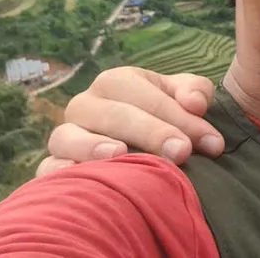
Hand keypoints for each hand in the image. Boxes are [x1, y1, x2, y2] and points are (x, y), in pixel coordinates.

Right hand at [35, 68, 221, 176]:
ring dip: (93, 146)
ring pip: (68, 136)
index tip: (213, 144)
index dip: (182, 119)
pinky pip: (46, 168)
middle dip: (152, 132)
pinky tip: (82, 178)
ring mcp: (65, 134)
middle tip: (182, 153)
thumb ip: (195, 92)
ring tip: (121, 154)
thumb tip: (194, 103)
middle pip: (115, 114)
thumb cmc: (164, 116)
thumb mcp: (183, 98)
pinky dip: (59, 172)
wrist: (137, 144)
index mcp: (118, 81)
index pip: (149, 97)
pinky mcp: (51, 164)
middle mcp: (86, 104)